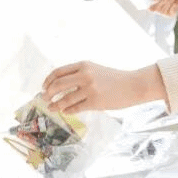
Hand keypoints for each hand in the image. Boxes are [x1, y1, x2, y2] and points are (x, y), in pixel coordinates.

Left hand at [42, 62, 165, 112]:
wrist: (133, 85)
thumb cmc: (114, 78)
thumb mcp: (95, 69)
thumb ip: (79, 73)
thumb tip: (59, 84)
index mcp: (84, 65)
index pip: (58, 72)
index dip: (48, 80)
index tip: (44, 87)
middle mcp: (85, 75)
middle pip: (58, 85)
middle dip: (48, 93)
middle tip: (44, 99)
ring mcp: (90, 89)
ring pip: (65, 99)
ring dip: (55, 105)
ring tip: (51, 108)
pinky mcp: (95, 102)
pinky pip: (75, 108)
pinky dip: (67, 111)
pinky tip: (65, 112)